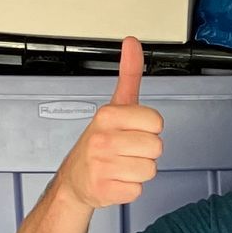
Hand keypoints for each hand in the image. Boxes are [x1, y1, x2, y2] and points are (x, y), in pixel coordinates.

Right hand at [60, 37, 163, 210]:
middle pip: (156, 147)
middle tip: (126, 150)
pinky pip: (138, 190)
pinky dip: (130, 188)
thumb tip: (132, 42)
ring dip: (139, 171)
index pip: (156, 122)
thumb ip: (129, 74)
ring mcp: (101, 166)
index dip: (149, 128)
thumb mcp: (115, 106)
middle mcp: (102, 139)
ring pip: (150, 170)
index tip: (133, 130)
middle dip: (146, 151)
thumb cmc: (100, 142)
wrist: (75, 179)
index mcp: (107, 115)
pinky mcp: (104, 190)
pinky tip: (115, 180)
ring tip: (121, 165)